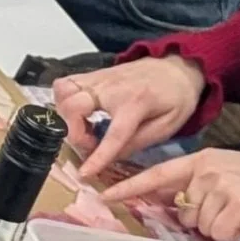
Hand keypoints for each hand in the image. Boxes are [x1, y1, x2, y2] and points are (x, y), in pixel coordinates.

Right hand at [54, 56, 205, 183]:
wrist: (176, 66)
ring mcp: (98, 78)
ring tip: (81, 128)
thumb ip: (138, 142)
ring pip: (63, 92)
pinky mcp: (92, 74)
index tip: (84, 174)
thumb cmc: (176, 98)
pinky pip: (65, 84)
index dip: (98, 156)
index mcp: (136, 103)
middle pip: (73, 106)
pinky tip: (77, 114)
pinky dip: (63, 100)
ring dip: (65, 115)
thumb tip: (111, 158)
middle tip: (89, 144)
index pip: (113, 134)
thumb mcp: (167, 126)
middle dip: (73, 132)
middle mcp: (111, 87)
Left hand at [105, 146, 239, 240]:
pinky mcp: (236, 204)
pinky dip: (234, 233)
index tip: (105, 195)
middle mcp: (207, 171)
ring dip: (221, 226)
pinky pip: (220, 233)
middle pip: (184, 212)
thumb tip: (177, 207)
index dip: (131, 187)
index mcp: (201, 160)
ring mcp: (221, 186)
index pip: (158, 174)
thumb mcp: (224, 172)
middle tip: (230, 208)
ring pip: (202, 226)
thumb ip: (197, 184)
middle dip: (203, 218)